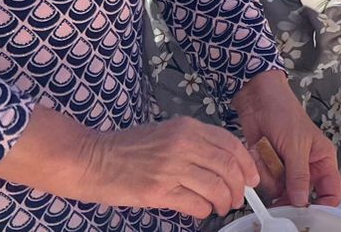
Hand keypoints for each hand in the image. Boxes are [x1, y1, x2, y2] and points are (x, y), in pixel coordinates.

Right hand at [0, 109, 257, 218]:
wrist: (88, 159)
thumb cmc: (126, 148)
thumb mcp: (166, 133)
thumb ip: (194, 144)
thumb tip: (224, 164)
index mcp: (187, 128)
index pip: (231, 144)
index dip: (247, 164)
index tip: (252, 178)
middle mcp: (182, 144)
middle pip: (228, 167)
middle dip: (239, 186)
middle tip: (239, 198)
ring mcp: (170, 168)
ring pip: (215, 187)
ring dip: (224, 201)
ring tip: (222, 207)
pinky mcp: (157, 191)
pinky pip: (194, 203)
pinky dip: (204, 210)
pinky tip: (201, 211)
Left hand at [233, 70, 340, 207]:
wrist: (257, 101)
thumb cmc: (284, 112)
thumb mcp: (296, 145)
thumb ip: (299, 175)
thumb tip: (302, 199)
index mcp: (323, 159)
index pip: (331, 191)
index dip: (324, 205)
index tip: (312, 214)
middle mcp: (306, 168)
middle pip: (303, 196)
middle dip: (289, 193)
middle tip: (281, 189)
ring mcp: (286, 170)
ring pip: (281, 192)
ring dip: (272, 176)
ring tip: (270, 155)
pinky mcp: (270, 169)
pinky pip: (265, 184)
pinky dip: (261, 171)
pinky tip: (262, 155)